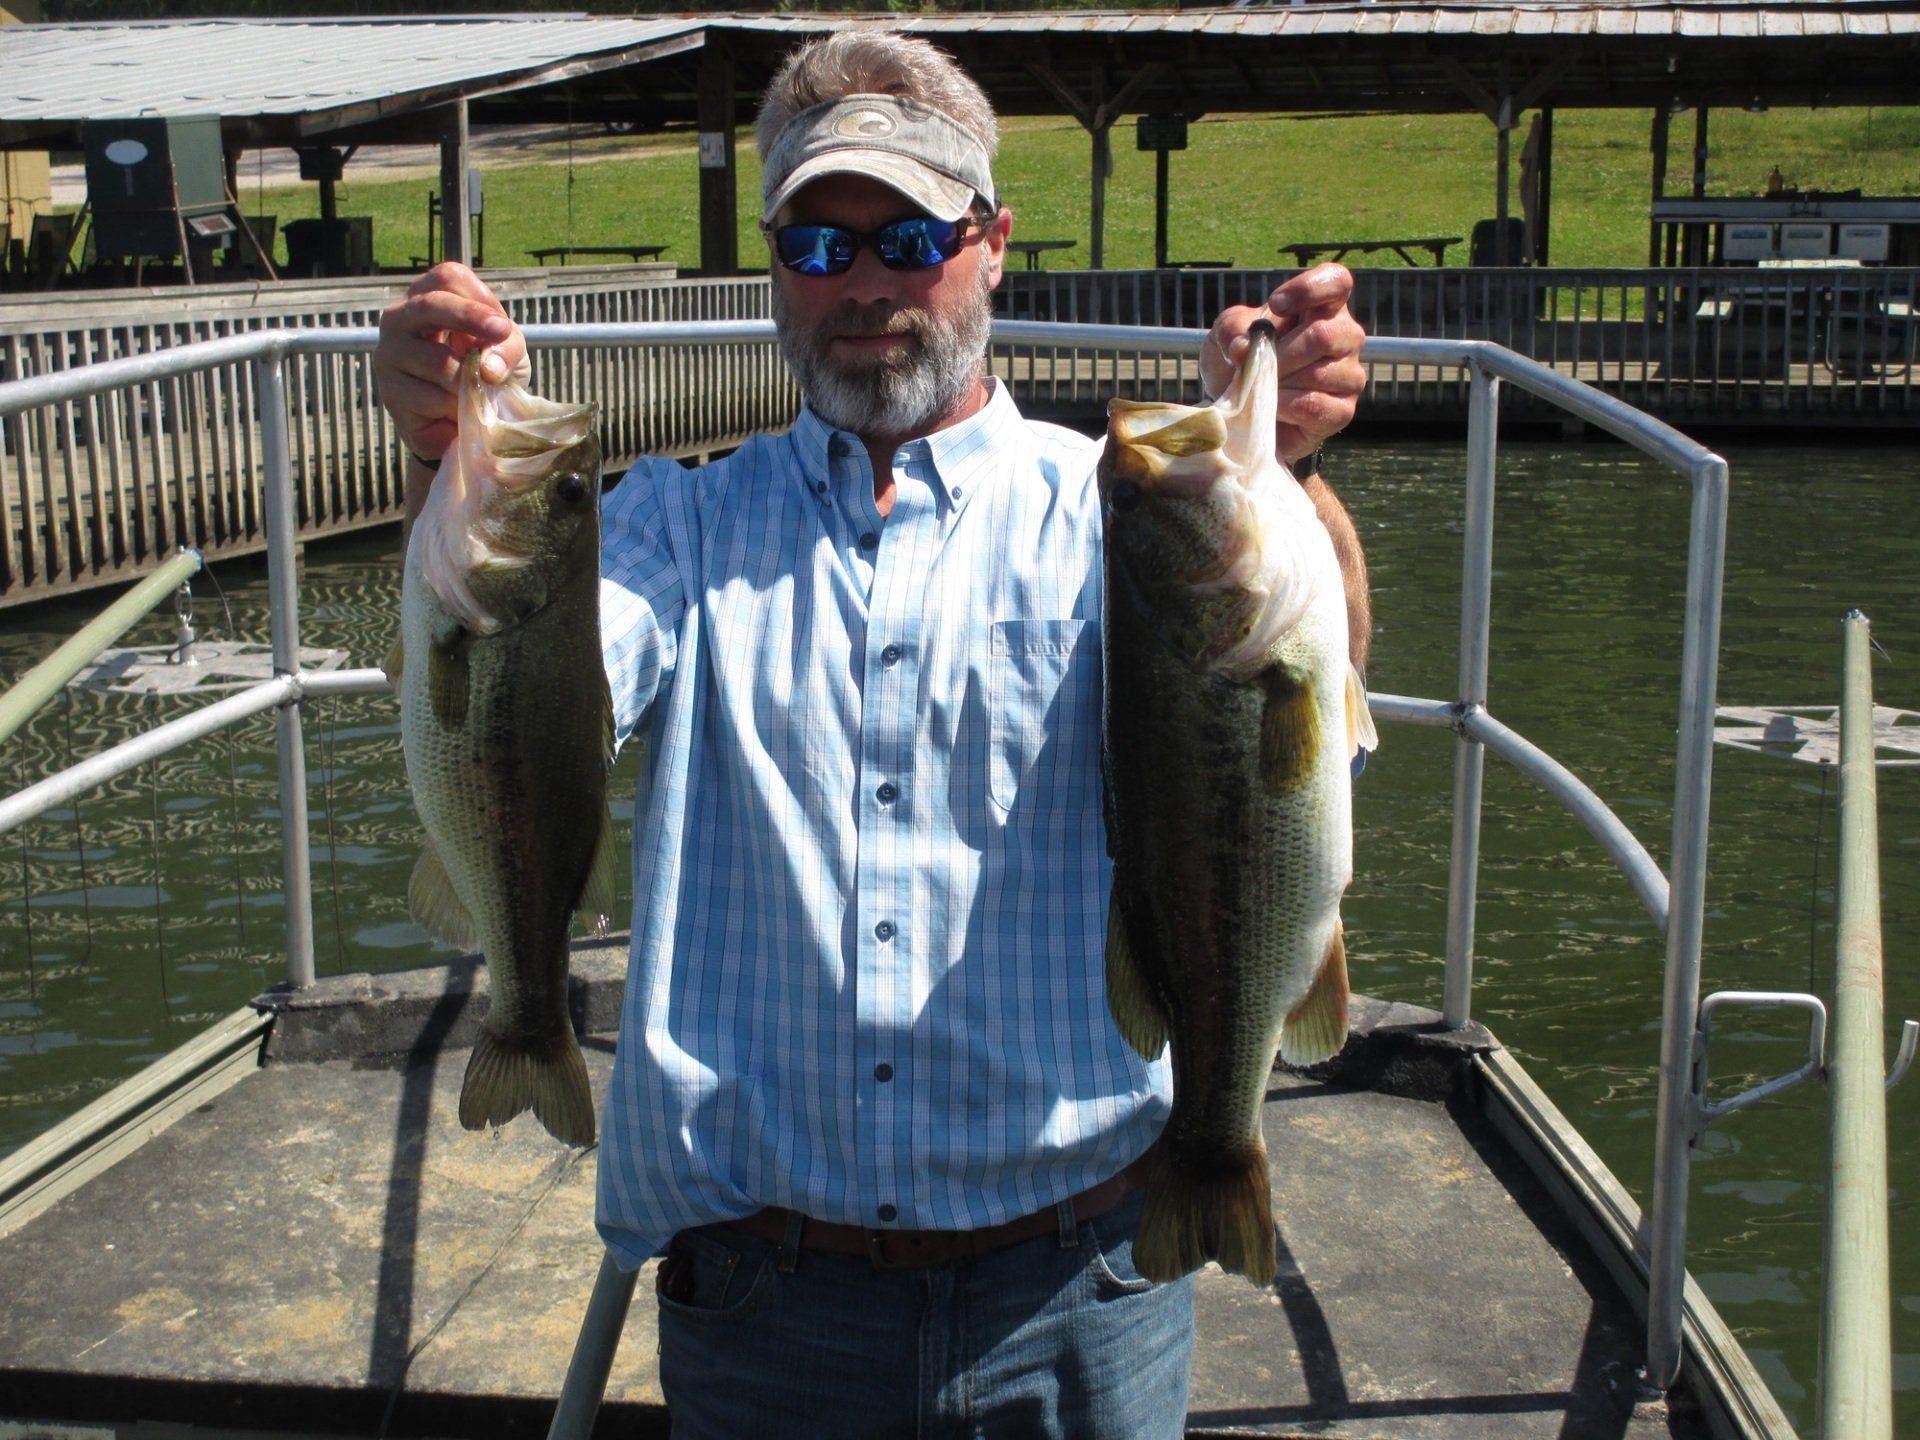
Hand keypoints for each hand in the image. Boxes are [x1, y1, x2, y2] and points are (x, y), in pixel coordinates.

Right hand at [374, 263, 528, 462]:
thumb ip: (506, 348)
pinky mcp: (389, 393)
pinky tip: (458, 412)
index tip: (502, 327)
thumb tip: (488, 368)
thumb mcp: (507, 351)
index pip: (446, 278)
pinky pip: (434, 400)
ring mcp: (388, 355)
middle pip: (429, 305)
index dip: (477, 300)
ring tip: (478, 393)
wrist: (467, 419)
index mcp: (428, 296)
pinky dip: (458, 409)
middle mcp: (399, 319)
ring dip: (470, 382)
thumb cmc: (485, 372)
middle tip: (501, 334)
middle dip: (468, 318)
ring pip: (437, 362)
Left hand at [1201, 264, 1366, 467]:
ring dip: (1278, 383)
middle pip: (1323, 335)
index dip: (1308, 289)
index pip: (1336, 281)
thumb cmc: (1243, 360)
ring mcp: (1348, 375)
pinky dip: (1283, 407)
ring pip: (1317, 374)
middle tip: (1256, 366)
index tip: (1276, 305)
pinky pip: (1314, 405)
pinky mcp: (1342, 411)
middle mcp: (1345, 337)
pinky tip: (1272, 407)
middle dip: (1280, 354)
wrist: (1240, 410)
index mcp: (1323, 307)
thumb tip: (1243, 348)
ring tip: (1261, 387)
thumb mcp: (1228, 334)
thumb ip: (1232, 329)